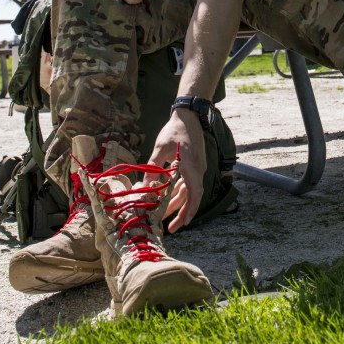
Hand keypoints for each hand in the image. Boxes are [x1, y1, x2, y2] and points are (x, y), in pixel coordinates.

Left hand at [145, 111, 206, 233]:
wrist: (189, 115)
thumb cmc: (174, 130)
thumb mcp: (160, 149)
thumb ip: (153, 169)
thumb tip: (145, 188)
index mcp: (191, 167)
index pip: (194, 193)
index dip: (189, 210)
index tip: (182, 224)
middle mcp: (198, 169)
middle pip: (192, 196)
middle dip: (182, 213)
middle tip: (171, 228)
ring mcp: (198, 166)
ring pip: (189, 190)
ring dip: (179, 203)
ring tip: (166, 216)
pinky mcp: (195, 163)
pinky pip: (189, 182)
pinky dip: (180, 191)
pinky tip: (169, 197)